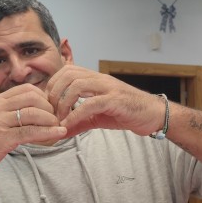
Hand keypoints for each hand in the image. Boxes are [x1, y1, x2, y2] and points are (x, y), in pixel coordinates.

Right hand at [0, 84, 66, 174]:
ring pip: (33, 114)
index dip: (44, 97)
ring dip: (51, 120)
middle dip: (49, 108)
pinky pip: (30, 132)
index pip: (26, 89)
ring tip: (59, 127)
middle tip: (57, 119)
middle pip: (33, 98)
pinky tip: (59, 134)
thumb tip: (36, 109)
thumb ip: (10, 111)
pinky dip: (48, 132)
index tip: (51, 109)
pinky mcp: (2, 138)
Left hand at [46, 66, 165, 138]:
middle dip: (55, 93)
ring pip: (77, 85)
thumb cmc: (126, 112)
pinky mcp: (115, 100)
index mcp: (95, 78)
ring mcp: (108, 88)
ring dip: (63, 103)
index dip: (53, 85)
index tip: (48, 104)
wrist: (153, 115)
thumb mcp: (97, 117)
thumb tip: (60, 132)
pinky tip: (69, 124)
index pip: (67, 71)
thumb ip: (78, 121)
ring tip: (59, 119)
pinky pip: (91, 104)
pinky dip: (76, 114)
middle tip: (51, 112)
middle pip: (68, 74)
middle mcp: (100, 79)